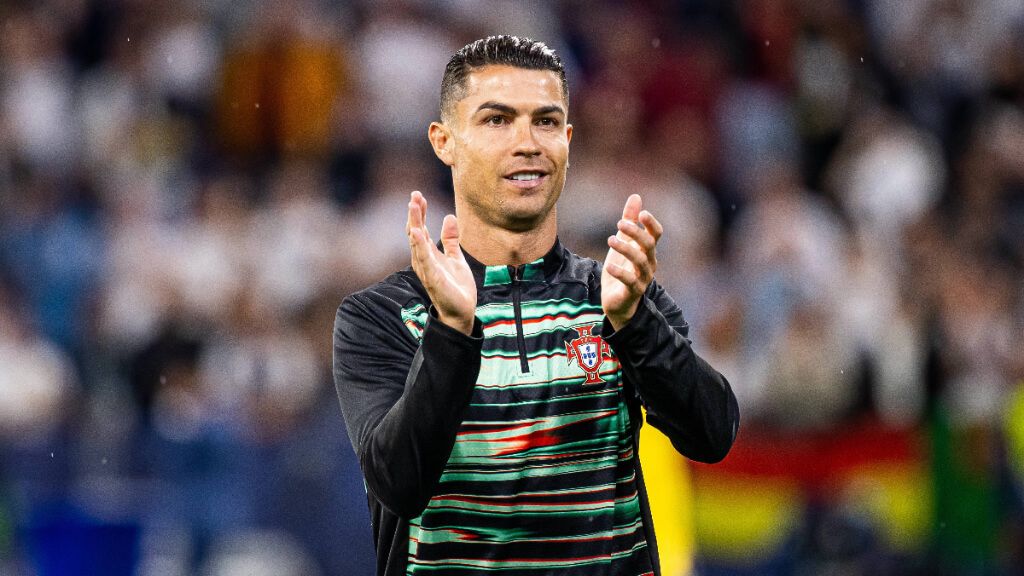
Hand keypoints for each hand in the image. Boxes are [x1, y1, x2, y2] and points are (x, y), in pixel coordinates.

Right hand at [406, 191, 476, 334]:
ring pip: (417, 242)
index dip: (420, 212)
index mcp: (429, 254)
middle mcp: (424, 260)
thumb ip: (451, 240)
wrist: (461, 312)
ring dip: (415, 223)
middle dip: (415, 213)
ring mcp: (427, 268)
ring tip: (413, 206)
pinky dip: (420, 245)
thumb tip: (449, 217)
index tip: (419, 195)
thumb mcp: (456, 258)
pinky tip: (417, 231)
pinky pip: (424, 259)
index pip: (422, 228)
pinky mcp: (432, 277)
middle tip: (414, 194)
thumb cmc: (456, 287)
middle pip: (416, 231)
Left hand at [602, 194, 662, 329]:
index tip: (641, 214)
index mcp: (648, 251)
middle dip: (635, 233)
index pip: (656, 234)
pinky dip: (620, 272)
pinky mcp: (632, 292)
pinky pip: (630, 281)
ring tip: (610, 240)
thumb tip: (636, 196)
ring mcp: (642, 278)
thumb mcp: (623, 242)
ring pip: (640, 261)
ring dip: (625, 248)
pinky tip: (609, 266)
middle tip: (618, 223)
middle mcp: (649, 263)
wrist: (617, 301)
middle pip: (648, 245)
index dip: (651, 224)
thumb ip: (629, 221)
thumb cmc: (622, 269)